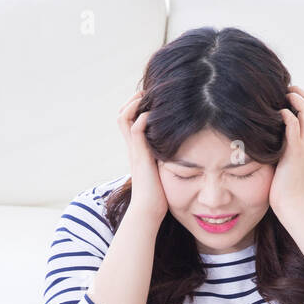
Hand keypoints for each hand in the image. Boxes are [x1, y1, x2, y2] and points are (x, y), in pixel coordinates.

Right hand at [117, 90, 167, 219]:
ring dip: (134, 104)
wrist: (149, 211)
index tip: (149, 99)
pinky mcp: (140, 156)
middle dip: (132, 100)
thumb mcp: (162, 171)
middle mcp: (132, 148)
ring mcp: (134, 151)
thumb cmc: (158, 196)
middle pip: (122, 116)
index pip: (128, 122)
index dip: (135, 108)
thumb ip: (165, 159)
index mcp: (136, 150)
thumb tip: (181, 151)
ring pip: (124, 118)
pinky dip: (143, 118)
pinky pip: (135, 130)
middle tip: (146, 92)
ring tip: (146, 96)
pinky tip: (153, 114)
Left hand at [269, 85, 303, 218]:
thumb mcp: (287, 159)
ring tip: (280, 99)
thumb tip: (271, 135)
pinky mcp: (294, 153)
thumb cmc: (286, 185)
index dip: (301, 97)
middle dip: (298, 92)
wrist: (293, 205)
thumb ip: (285, 145)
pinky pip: (294, 128)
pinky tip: (277, 115)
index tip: (285, 96)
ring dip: (294, 100)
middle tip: (282, 92)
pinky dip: (287, 116)